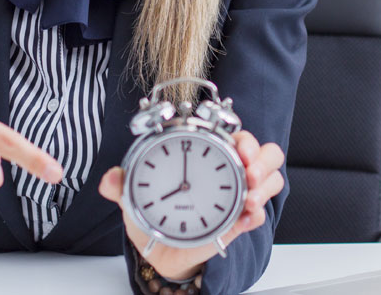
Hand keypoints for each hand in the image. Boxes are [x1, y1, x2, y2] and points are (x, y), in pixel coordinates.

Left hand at [98, 129, 284, 280]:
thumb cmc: (153, 210)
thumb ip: (121, 183)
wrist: (158, 246)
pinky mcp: (239, 221)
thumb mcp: (134, 192)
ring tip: (249, 198)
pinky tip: (246, 217)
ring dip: (264, 186)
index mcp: (207, 153)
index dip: (243, 137)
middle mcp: (229, 169)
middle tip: (249, 171)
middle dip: (261, 158)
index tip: (239, 146)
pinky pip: (259, 215)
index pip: (236, 135)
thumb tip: (108, 179)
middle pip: (265, 153)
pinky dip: (256, 214)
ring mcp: (238, 195)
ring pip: (271, 179)